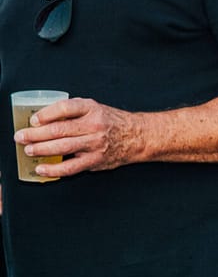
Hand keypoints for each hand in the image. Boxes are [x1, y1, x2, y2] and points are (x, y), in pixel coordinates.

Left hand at [14, 98, 143, 177]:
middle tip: (21, 136)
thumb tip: (43, 119)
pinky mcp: (95, 160)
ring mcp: (95, 144)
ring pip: (62, 147)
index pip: (65, 107)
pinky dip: (54, 169)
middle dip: (35, 134)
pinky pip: (71, 167)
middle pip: (59, 129)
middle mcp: (94, 125)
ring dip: (41, 149)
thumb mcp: (95, 108)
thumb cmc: (112, 122)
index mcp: (92, 109)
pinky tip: (42, 168)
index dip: (46, 114)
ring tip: (28, 150)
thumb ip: (72, 111)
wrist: (138, 136)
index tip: (33, 119)